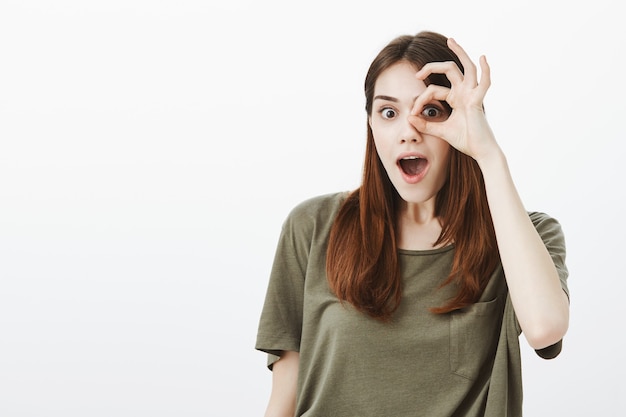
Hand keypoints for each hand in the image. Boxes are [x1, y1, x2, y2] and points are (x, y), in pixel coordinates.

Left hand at [408, 38, 498, 163]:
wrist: (480, 152)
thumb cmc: (465, 140)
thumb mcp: (440, 131)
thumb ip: (425, 124)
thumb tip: (408, 118)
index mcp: (456, 98)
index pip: (434, 90)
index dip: (420, 100)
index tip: (412, 114)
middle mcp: (464, 92)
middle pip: (450, 70)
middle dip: (432, 67)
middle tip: (418, 73)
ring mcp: (472, 94)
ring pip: (467, 67)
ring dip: (460, 52)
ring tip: (451, 40)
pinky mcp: (478, 101)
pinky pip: (484, 83)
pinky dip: (485, 70)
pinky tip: (483, 58)